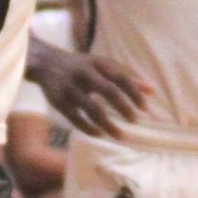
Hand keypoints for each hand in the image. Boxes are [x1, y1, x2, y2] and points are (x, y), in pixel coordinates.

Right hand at [33, 47, 149, 138]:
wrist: (46, 63)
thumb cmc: (82, 65)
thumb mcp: (102, 65)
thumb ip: (126, 76)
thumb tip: (152, 91)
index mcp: (98, 63)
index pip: (120, 77)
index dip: (134, 92)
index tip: (145, 108)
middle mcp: (84, 73)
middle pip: (108, 91)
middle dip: (123, 107)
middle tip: (135, 121)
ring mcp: (71, 88)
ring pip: (92, 109)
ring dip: (108, 124)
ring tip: (121, 135)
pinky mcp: (59, 102)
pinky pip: (76, 119)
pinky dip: (89, 128)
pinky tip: (100, 134)